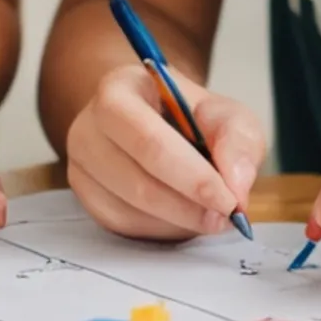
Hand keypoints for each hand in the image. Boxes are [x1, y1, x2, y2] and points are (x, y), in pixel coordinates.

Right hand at [62, 57, 262, 241]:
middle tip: (226, 217)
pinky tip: (181, 215)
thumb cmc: (191, 118)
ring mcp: (81, 164)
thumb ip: (238, 141)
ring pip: (130, 209)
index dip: (191, 176)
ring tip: (209, 214)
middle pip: (136, 180)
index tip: (229, 201)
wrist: (157, 124)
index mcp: (119, 91)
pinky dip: (161, 229)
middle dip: (188, 206)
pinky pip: (123, 226)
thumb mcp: (227, 115)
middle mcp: (88, 126)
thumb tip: (236, 186)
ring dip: (178, 221)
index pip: (149, 140)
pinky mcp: (86, 196)